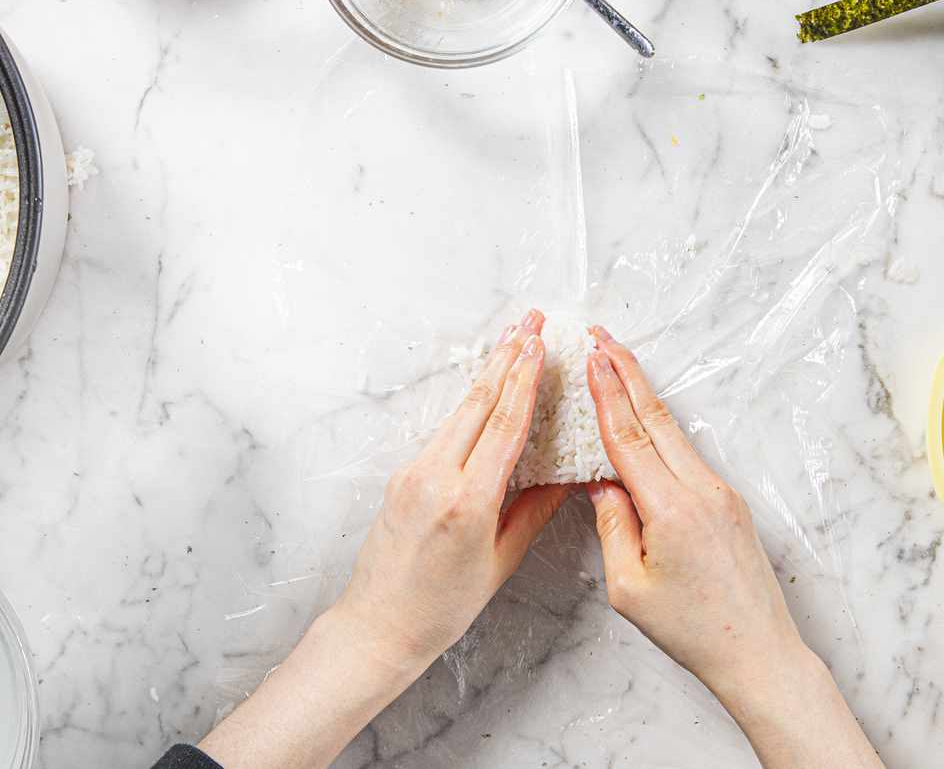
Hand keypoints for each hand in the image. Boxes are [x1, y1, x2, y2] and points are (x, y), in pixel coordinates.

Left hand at [335, 308, 573, 670]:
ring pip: (460, 412)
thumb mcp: (500, 561)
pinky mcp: (402, 475)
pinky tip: (487, 390)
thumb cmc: (442, 606)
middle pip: (479, 403)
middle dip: (508, 356)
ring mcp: (414, 472)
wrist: (379, 624)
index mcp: (468, 501)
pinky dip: (471, 406)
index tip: (540, 345)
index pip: (505, 425)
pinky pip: (445, 432)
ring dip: (489, 374)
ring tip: (512, 340)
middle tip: (531, 319)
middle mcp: (436, 477)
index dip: (526, 380)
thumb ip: (533, 511)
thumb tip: (564, 476)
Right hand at [584, 327, 881, 768]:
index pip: (628, 438)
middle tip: (601, 337)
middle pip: (655, 418)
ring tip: (618, 363)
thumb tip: (603, 484)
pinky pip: (686, 454)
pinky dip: (659, 428)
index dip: (606, 394)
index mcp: (671, 510)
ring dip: (643, 394)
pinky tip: (643, 418)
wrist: (759, 652)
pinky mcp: (729, 502)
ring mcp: (720, 492)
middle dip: (625, 372)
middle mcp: (701, 490)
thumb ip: (612, 528)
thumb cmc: (693, 631)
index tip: (591, 357)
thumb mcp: (629, 588)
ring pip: (673, 432)